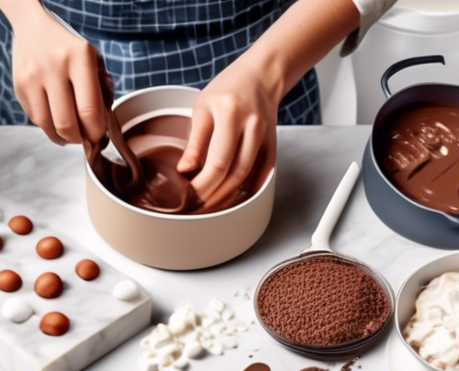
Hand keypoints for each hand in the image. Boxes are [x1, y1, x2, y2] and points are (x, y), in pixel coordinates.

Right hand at [8, 8, 105, 145]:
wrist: (33, 28)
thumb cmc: (70, 50)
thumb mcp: (94, 61)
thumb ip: (102, 91)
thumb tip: (101, 128)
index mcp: (80, 57)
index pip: (89, 110)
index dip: (95, 132)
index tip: (99, 136)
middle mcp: (54, 66)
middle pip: (66, 124)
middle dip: (78, 139)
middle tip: (85, 139)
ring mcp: (33, 77)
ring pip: (48, 126)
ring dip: (62, 138)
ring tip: (71, 135)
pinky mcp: (19, 87)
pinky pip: (35, 118)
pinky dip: (48, 127)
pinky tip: (56, 122)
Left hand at [178, 55, 280, 200]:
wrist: (261, 76)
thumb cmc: (228, 89)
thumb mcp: (203, 109)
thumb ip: (195, 142)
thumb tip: (184, 171)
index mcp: (230, 114)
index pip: (217, 162)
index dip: (203, 185)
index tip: (189, 195)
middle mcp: (252, 126)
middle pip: (235, 174)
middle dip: (214, 196)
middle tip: (197, 206)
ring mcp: (266, 136)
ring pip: (248, 177)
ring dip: (228, 196)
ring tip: (210, 205)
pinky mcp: (273, 144)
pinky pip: (262, 174)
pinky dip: (247, 188)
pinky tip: (232, 196)